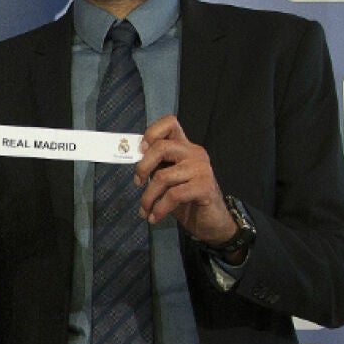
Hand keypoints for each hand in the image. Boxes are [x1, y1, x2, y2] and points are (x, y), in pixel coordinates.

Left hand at [133, 115, 235, 242]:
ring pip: (163, 176)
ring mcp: (201, 168)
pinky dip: (159, 209)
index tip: (140, 152)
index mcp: (184, 147)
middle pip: (161, 147)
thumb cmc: (186, 198)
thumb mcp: (167, 179)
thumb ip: (155, 166)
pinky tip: (155, 217)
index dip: (151, 133)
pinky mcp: (205, 186)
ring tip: (145, 210)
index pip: (169, 123)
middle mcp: (194, 152)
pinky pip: (173, 195)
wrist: (211, 220)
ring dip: (148, 198)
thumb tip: (133, 158)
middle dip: (142, 167)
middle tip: (138, 184)